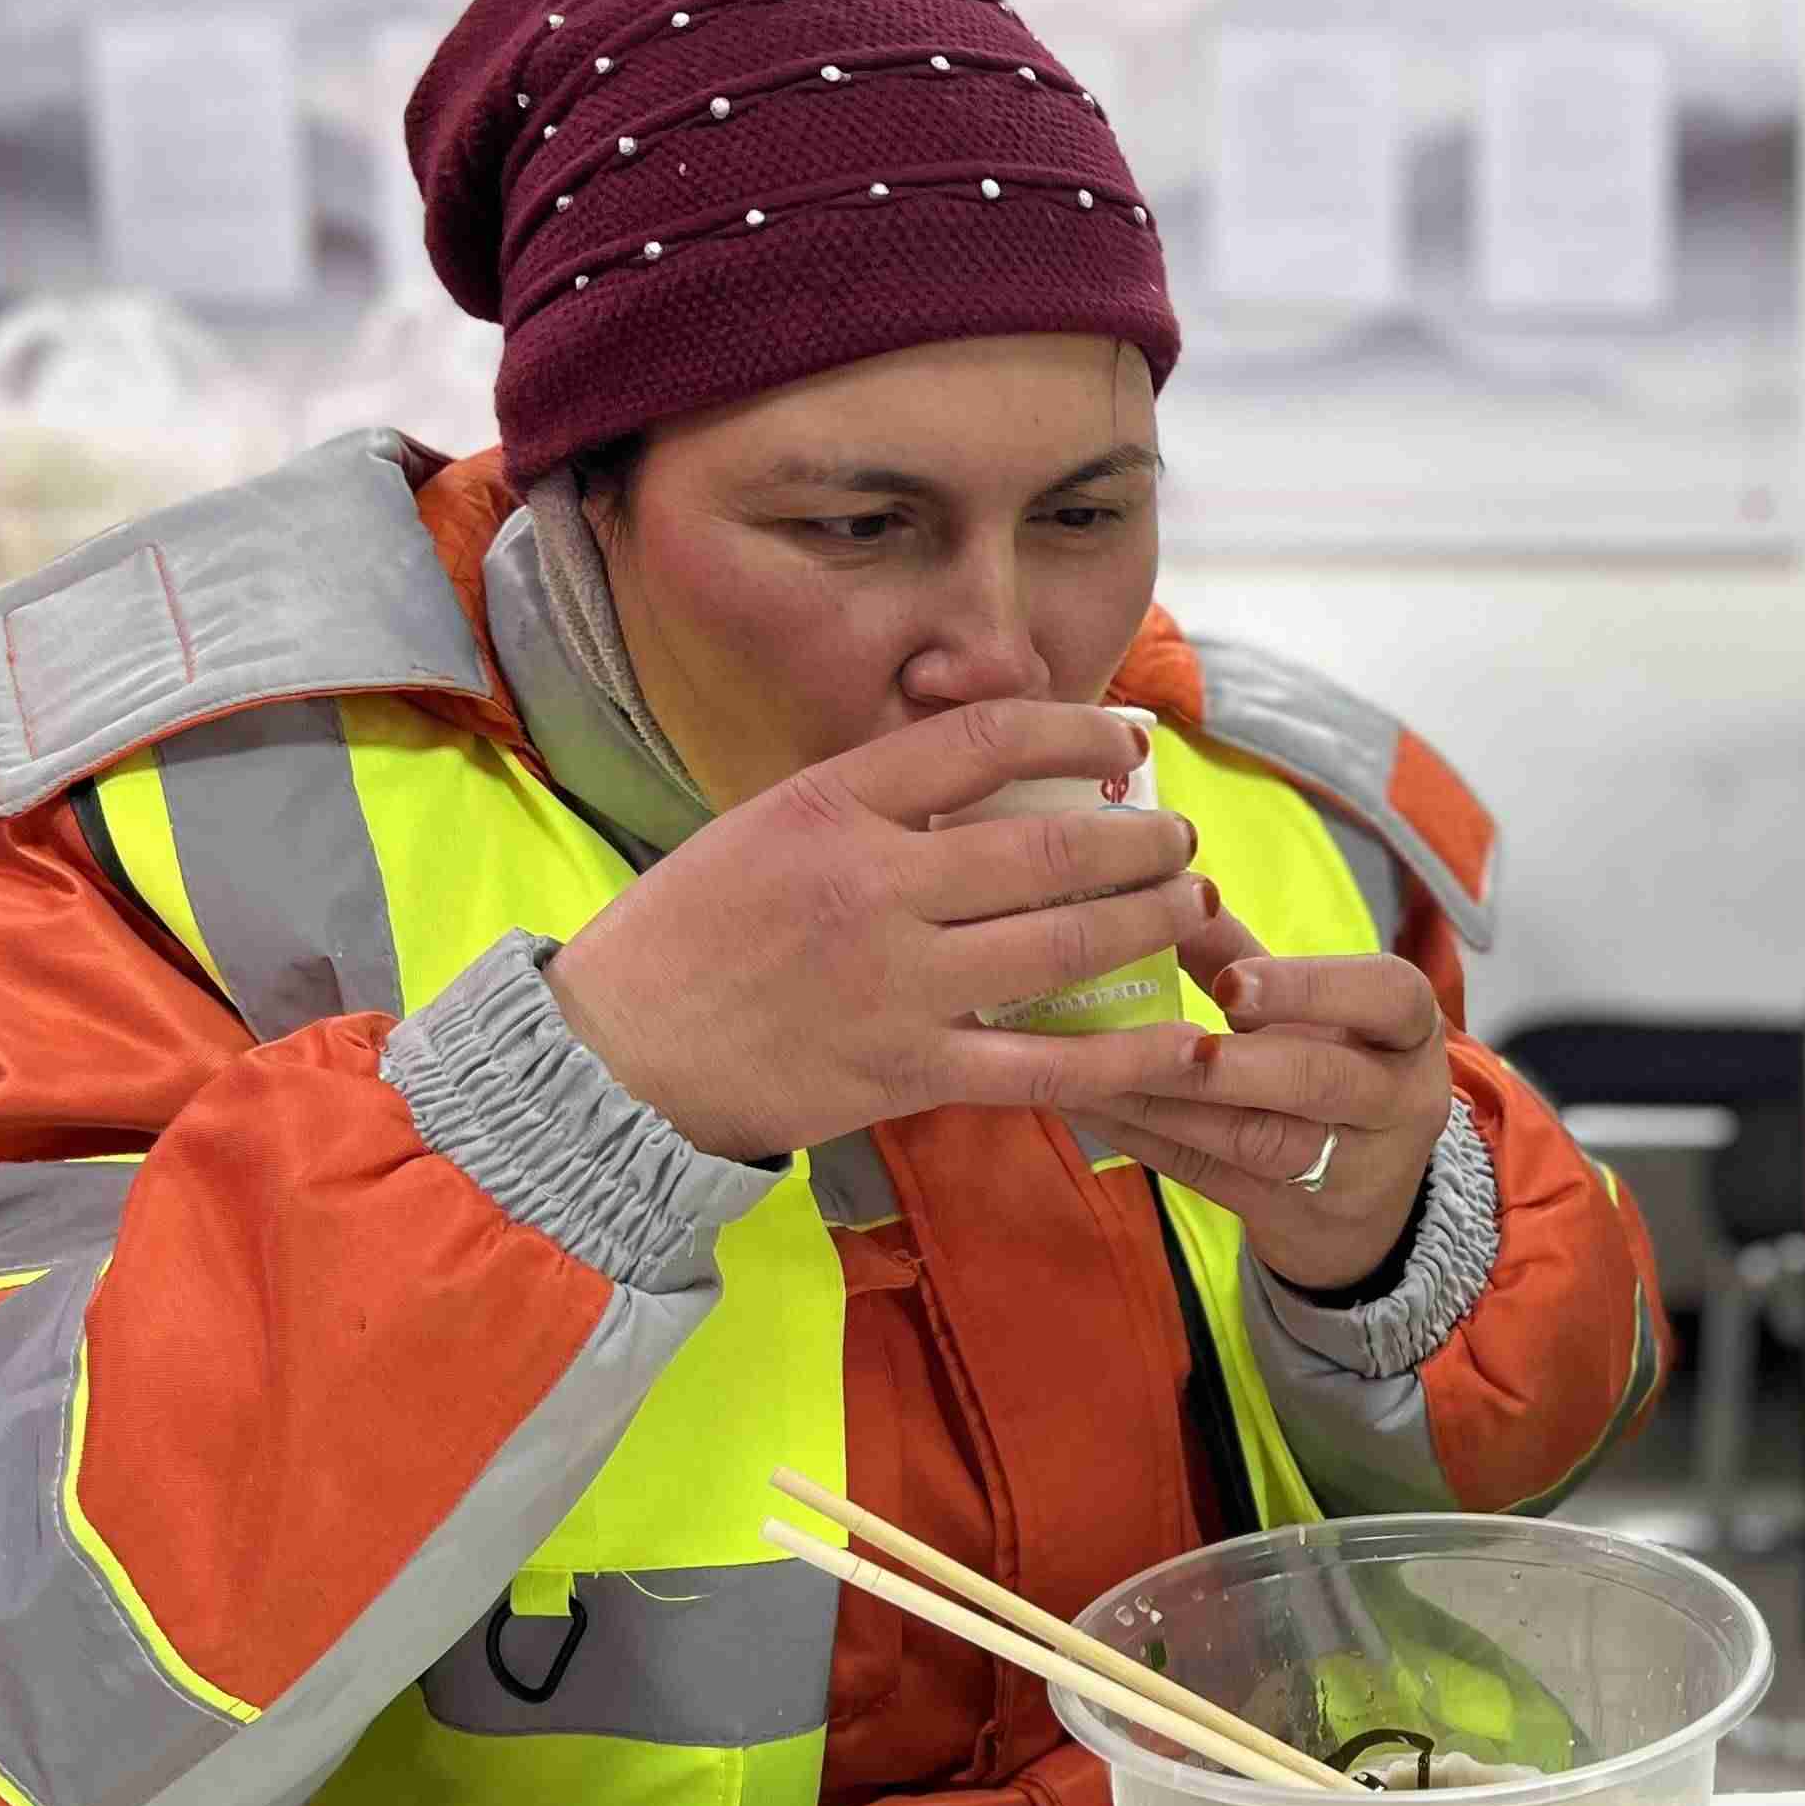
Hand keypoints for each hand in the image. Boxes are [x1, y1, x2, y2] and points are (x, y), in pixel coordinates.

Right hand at [544, 699, 1219, 1161]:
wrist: (614, 1058)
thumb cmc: (687, 935)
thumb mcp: (765, 828)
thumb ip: (870, 804)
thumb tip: (986, 773)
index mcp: (833, 808)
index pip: (985, 741)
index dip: (1078, 732)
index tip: (1127, 742)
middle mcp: (874, 887)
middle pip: (1050, 849)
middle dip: (1140, 841)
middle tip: (1178, 838)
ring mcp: (896, 984)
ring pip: (1064, 944)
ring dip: (1150, 921)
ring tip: (1190, 905)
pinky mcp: (905, 1073)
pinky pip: (1042, 1064)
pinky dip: (1123, 1056)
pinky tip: (1178, 1044)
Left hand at [1070, 906, 1457, 1292]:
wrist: (1360, 1202)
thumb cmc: (1329, 1067)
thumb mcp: (1308, 1011)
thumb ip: (1238, 953)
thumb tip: (1155, 881)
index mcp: (1407, 1032)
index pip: (1388, 997)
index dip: (1312, 988)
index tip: (1233, 983)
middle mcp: (1395, 1103)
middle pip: (1325, 1081)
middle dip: (1242, 1063)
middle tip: (1174, 1045)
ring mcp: (1348, 1171)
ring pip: (1261, 1141)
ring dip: (1171, 1103)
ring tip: (1095, 1066)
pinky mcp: (1289, 1216)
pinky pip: (1210, 1178)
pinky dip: (1145, 1139)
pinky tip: (1088, 1104)